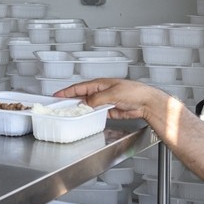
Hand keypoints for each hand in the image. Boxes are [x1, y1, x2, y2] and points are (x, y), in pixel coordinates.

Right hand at [54, 78, 179, 124]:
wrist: (146, 103)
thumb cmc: (134, 92)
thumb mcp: (112, 94)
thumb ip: (97, 99)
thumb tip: (86, 103)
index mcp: (100, 84)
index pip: (79, 87)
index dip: (67, 91)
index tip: (57, 95)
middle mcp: (101, 92)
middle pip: (82, 97)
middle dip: (71, 101)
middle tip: (59, 106)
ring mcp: (104, 101)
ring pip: (88, 106)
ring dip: (81, 110)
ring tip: (71, 114)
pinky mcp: (110, 111)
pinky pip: (96, 114)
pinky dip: (91, 116)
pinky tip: (86, 119)